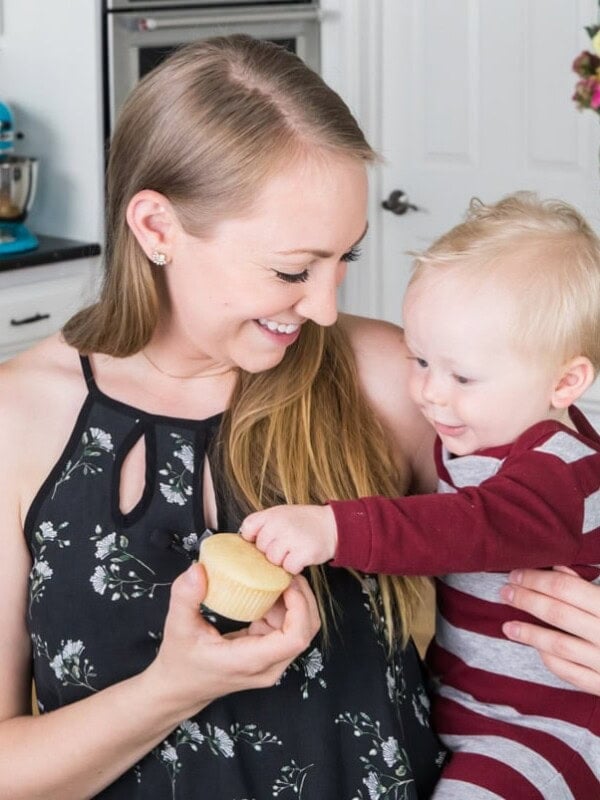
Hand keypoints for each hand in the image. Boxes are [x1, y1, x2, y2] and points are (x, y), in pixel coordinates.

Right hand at [146, 562, 320, 718]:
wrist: (179, 690)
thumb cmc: (179, 661)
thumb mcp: (177, 626)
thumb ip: (185, 597)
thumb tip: (198, 569)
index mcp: (250, 661)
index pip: (295, 639)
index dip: (300, 607)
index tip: (287, 581)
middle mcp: (268, 666)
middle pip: (305, 632)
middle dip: (303, 599)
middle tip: (286, 572)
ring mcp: (270, 663)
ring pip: (300, 631)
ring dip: (295, 602)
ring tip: (277, 577)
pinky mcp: (268, 656)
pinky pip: (287, 630)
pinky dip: (285, 609)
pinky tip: (268, 592)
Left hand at [240, 504, 337, 573]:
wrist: (332, 526)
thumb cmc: (304, 522)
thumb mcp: (282, 514)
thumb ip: (264, 524)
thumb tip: (244, 541)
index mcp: (272, 514)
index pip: (248, 527)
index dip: (252, 538)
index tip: (261, 541)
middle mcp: (280, 524)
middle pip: (260, 548)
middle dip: (270, 551)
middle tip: (283, 547)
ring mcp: (292, 538)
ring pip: (273, 560)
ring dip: (282, 561)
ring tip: (292, 552)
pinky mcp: (303, 553)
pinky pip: (288, 568)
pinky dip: (293, 567)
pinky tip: (299, 559)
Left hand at [501, 566, 599, 695]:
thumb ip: (593, 585)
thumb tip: (560, 568)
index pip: (567, 588)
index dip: (538, 578)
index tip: (516, 572)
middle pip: (559, 614)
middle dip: (527, 600)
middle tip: (504, 591)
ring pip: (561, 647)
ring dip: (531, 634)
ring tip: (507, 625)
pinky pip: (574, 676)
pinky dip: (553, 662)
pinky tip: (538, 651)